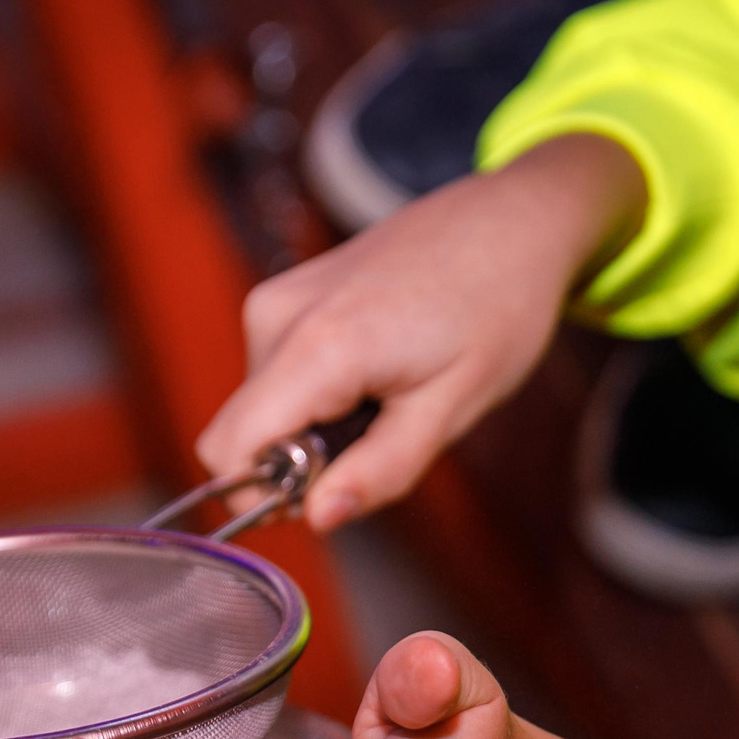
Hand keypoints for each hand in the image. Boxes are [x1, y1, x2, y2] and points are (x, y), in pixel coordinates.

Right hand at [195, 134, 644, 531]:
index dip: (264, 494)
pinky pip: (274, 376)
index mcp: (318, 345)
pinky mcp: (284, 293)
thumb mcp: (452, 409)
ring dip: (312, 428)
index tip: (330, 491)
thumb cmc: (496, 308)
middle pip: (240, 434)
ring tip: (387, 397)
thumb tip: (316, 518)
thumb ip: (380, 472)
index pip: (228, 451)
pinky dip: (316, 396)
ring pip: (259, 409)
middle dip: (296, 464)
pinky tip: (375, 372)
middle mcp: (278, 315)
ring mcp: (276, 298)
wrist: (511, 221)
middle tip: (379, 441)